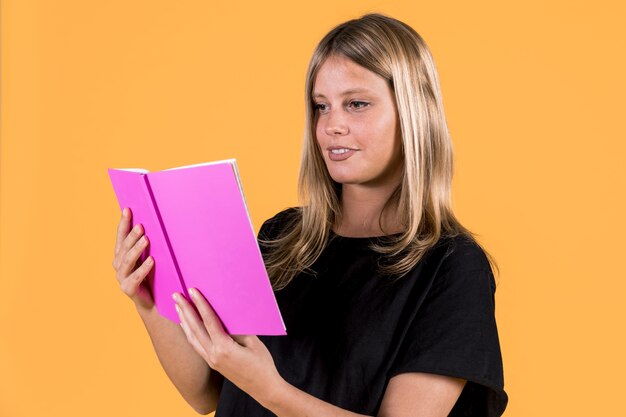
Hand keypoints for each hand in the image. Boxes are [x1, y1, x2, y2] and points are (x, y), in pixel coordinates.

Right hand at [111, 208, 154, 310]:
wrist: (152, 302)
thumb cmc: (151, 276)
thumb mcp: (147, 257)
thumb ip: (146, 244)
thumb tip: (154, 223)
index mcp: (121, 255)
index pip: (121, 236)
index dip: (123, 223)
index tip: (128, 209)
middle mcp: (118, 265)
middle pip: (123, 247)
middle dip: (131, 236)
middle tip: (141, 226)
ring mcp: (122, 278)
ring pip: (127, 261)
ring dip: (136, 249)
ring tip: (146, 239)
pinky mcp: (128, 289)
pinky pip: (135, 277)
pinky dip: (144, 268)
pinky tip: (152, 260)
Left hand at [173, 288, 284, 405]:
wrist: (263, 388)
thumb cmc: (262, 364)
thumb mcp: (253, 342)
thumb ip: (237, 329)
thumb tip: (226, 316)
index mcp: (224, 348)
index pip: (208, 321)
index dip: (200, 304)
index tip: (192, 291)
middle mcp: (213, 355)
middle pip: (194, 328)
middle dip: (184, 310)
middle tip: (175, 295)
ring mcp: (211, 360)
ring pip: (192, 338)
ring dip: (183, 321)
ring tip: (177, 307)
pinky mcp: (212, 364)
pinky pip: (196, 346)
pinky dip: (189, 333)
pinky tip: (186, 326)